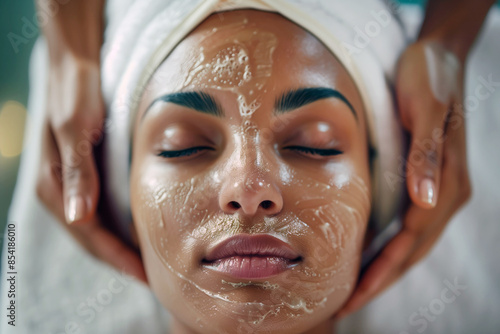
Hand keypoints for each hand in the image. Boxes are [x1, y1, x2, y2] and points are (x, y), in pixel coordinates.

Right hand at [36, 54, 146, 282]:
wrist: (75, 64)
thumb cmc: (76, 92)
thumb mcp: (77, 128)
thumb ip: (78, 173)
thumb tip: (78, 219)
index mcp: (55, 184)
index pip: (90, 234)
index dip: (117, 257)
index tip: (144, 275)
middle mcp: (61, 190)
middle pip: (92, 238)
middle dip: (121, 259)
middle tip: (153, 279)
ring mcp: (72, 184)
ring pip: (97, 228)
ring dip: (120, 247)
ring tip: (148, 263)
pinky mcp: (85, 175)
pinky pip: (101, 211)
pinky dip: (119, 227)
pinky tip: (137, 232)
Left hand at [335, 40, 471, 317]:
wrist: (438, 55)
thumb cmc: (429, 78)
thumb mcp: (427, 110)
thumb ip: (427, 155)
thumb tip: (424, 201)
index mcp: (445, 184)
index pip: (410, 242)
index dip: (382, 271)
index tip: (355, 295)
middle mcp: (443, 194)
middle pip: (410, 251)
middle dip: (379, 280)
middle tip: (346, 305)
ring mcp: (435, 190)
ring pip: (409, 243)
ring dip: (383, 268)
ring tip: (354, 290)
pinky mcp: (424, 181)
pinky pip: (406, 225)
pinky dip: (388, 245)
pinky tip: (369, 253)